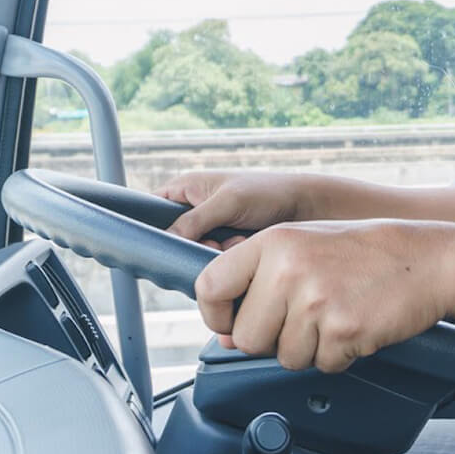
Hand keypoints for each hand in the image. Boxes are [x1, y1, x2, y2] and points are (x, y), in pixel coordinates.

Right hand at [159, 172, 310, 249]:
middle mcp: (193, 211)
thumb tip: (167, 239)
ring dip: (211, 255)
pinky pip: (211, 264)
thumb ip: (195, 220)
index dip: (149, 228)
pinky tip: (241, 250)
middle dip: (190, 246)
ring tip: (233, 242)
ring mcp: (208, 232)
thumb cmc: (268, 192)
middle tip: (211, 243)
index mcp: (186, 189)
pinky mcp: (223, 250)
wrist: (306, 210)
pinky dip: (225, 261)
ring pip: (191, 255)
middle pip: (170, 240)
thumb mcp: (228, 202)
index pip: (150, 210)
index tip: (157, 244)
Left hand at [194, 220, 454, 373]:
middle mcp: (289, 268)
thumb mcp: (304, 248)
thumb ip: (260, 283)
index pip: (209, 286)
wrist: (427, 260)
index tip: (231, 324)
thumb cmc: (364, 255)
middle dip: (272, 341)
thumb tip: (227, 336)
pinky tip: (356, 326)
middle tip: (305, 319)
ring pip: (284, 357)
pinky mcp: (343, 330)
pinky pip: (322, 365)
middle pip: (247, 337)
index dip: (216, 315)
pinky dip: (339, 356)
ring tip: (336, 316)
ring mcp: (316, 300)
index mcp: (273, 242)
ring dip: (309, 348)